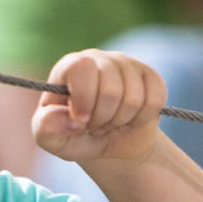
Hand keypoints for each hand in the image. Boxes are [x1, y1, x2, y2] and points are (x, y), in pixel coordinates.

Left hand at [32, 50, 164, 163]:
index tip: (81, 121)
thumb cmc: (75, 136)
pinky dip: (142, 118)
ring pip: (134, 97)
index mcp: (70, 66)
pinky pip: (155, 99)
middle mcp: (98, 58)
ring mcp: (126, 65)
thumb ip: (47, 129)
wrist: (109, 143)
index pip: (81, 68)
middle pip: (110, 89)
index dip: (83, 99)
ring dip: (122, 121)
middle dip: (103, 118)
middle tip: (96, 125)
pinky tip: (131, 118)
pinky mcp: (150, 77)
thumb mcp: (51, 138)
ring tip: (111, 122)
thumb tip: (70, 119)